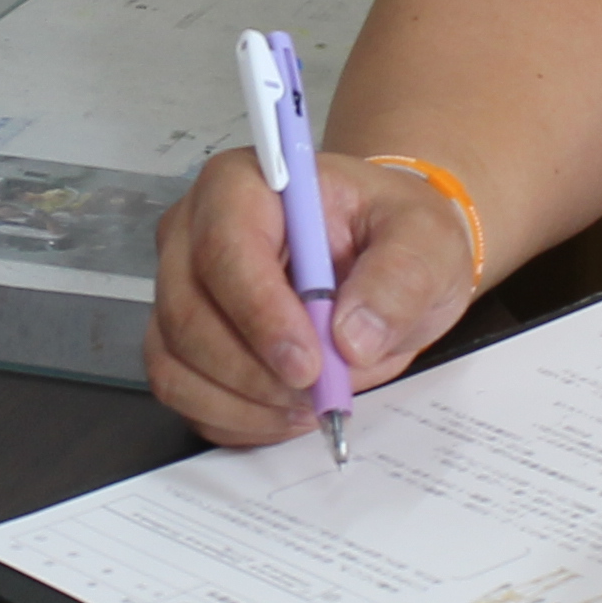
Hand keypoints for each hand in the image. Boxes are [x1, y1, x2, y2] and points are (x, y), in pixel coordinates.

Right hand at [145, 148, 477, 447]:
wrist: (384, 259)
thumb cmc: (391, 234)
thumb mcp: (426, 240)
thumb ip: (400, 278)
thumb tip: (352, 337)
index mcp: (247, 184)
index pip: (225, 246)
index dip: (260, 313)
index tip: (309, 362)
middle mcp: (196, 231)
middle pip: (187, 311)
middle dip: (254, 371)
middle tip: (319, 395)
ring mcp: (180, 288)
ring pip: (175, 360)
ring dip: (243, 401)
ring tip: (309, 406)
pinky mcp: (179, 339)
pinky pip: (182, 393)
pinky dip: (233, 418)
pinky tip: (282, 412)